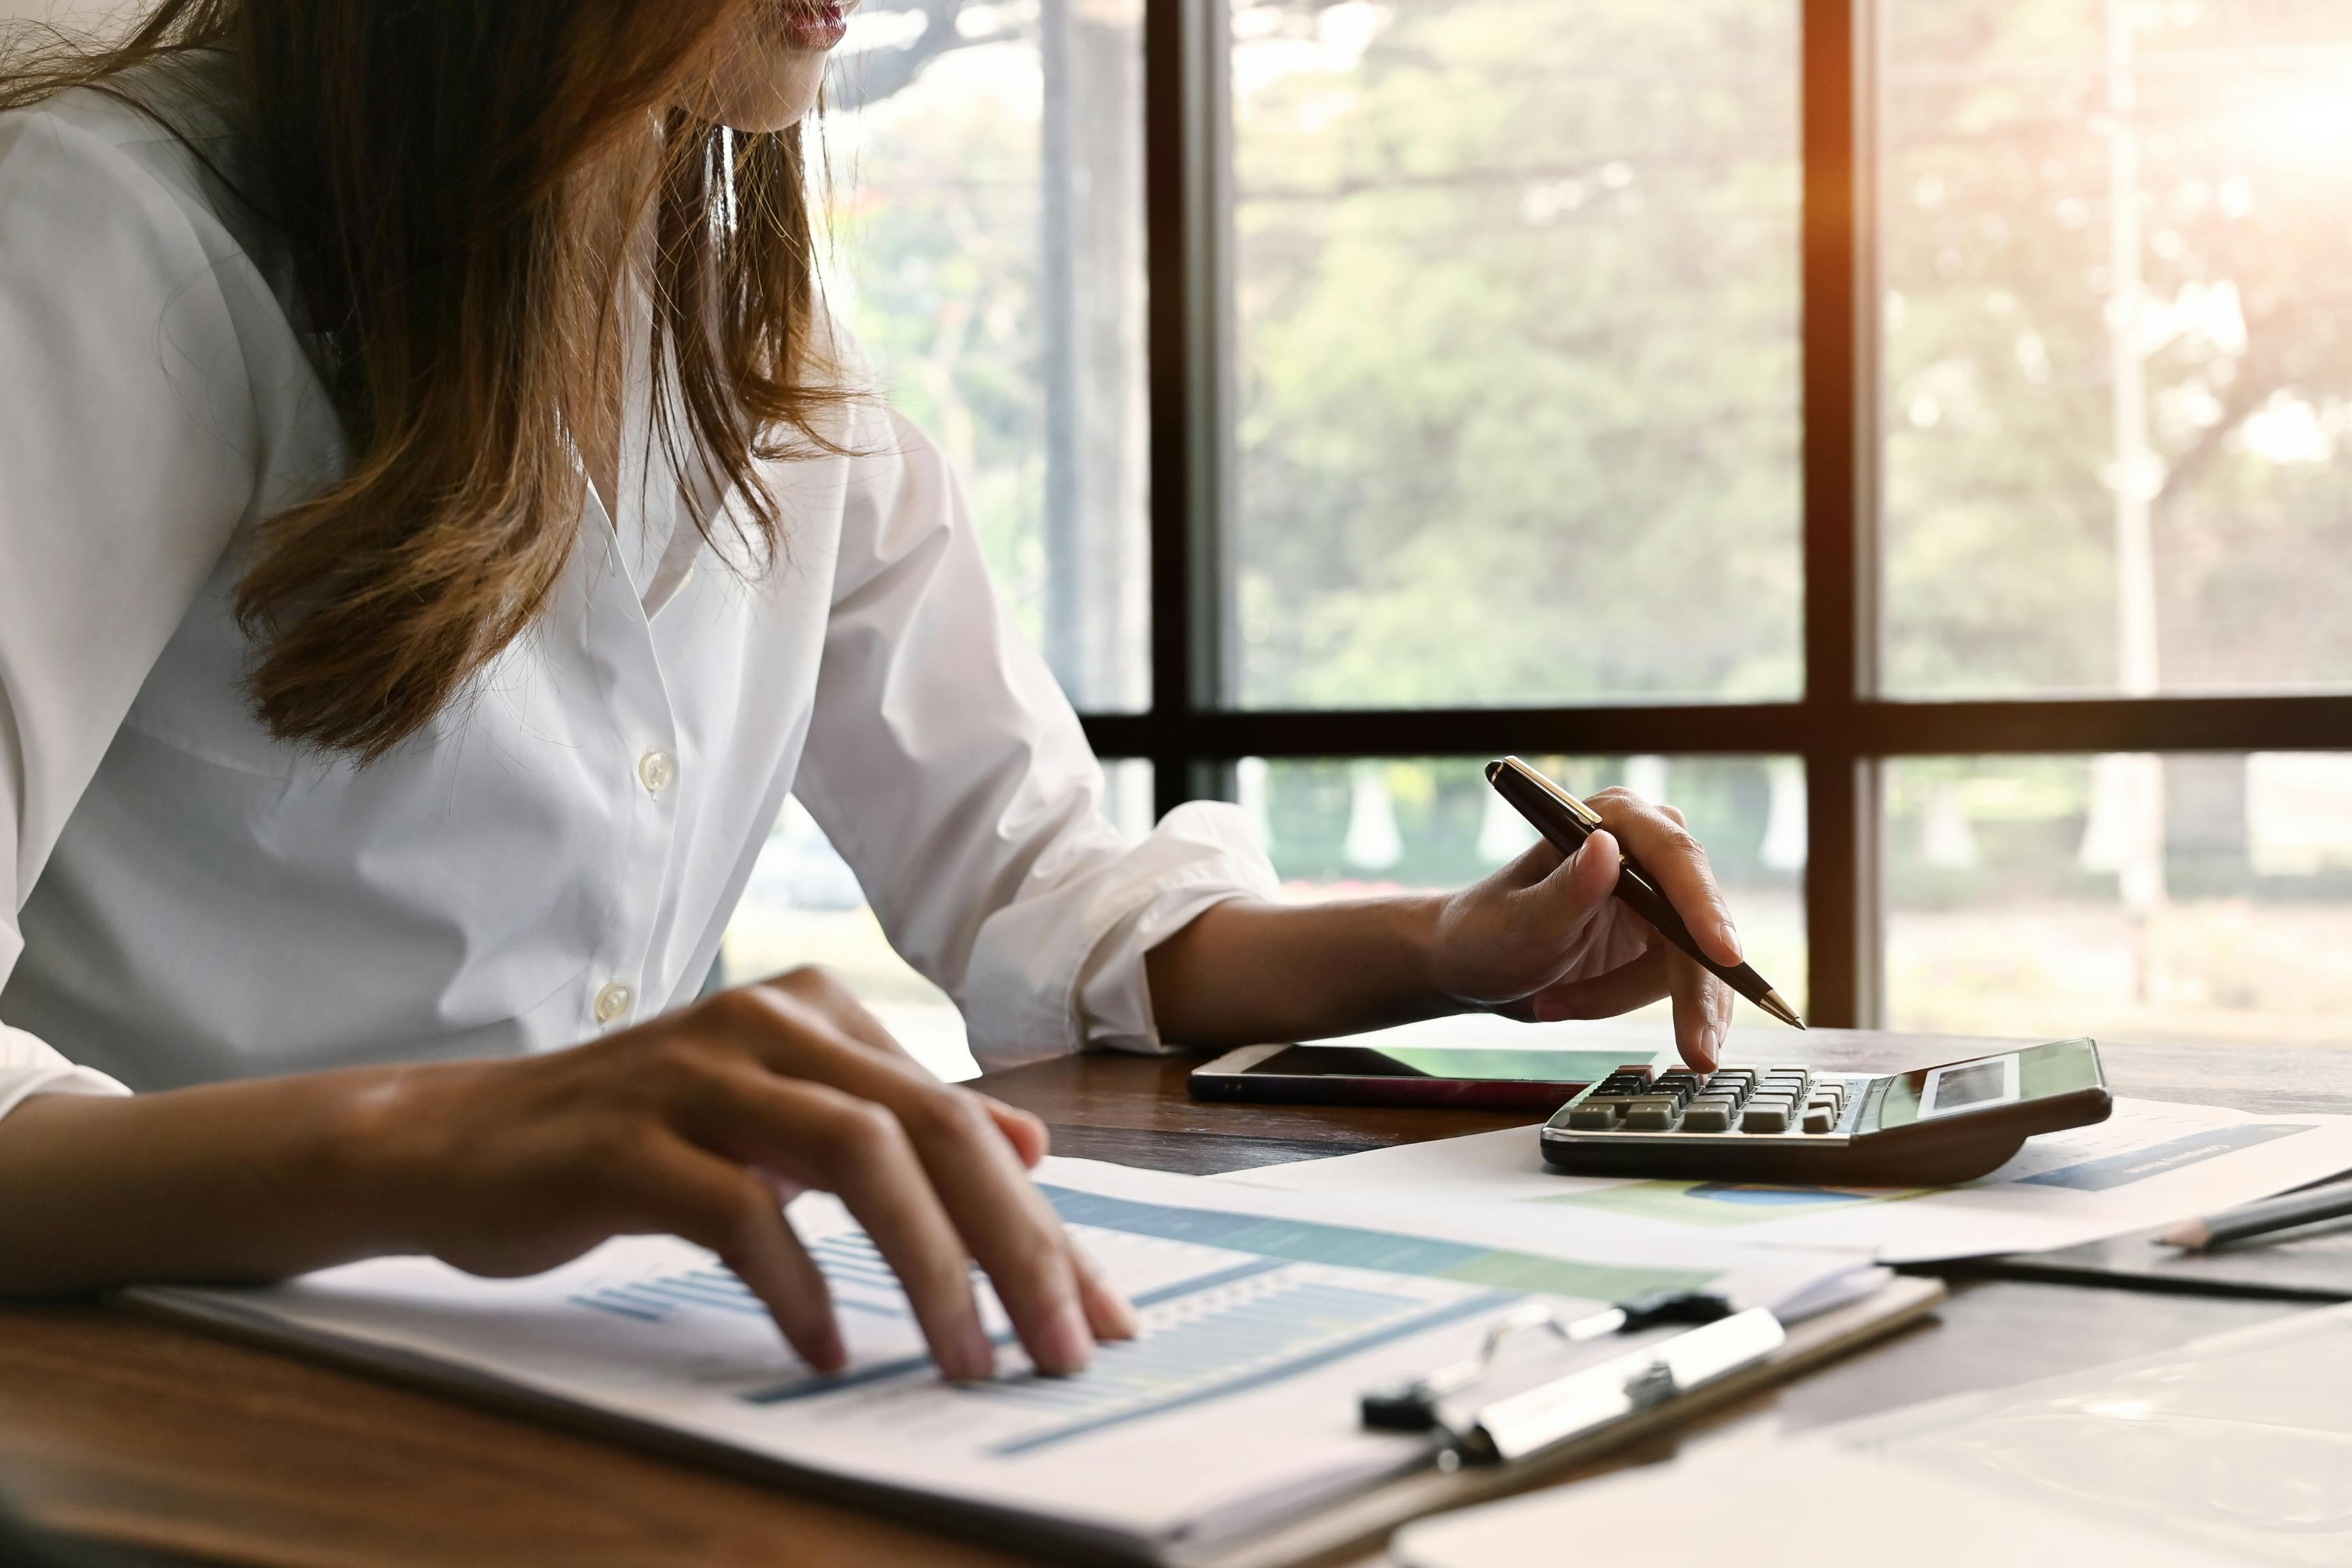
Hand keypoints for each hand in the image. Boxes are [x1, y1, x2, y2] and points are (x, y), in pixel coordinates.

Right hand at [340, 966, 1136, 1379]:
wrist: (451, 1142)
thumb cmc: (636, 1141)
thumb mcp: (781, 1121)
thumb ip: (896, 1124)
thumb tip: (1026, 1144)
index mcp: (819, 1014)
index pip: (963, 1122)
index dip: (1044, 1225)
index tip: (1098, 1317)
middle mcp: (770, 1023)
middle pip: (931, 1129)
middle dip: (1015, 1247)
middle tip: (1059, 1350)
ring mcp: (694, 1074)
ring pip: (856, 1155)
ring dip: (927, 1268)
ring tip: (964, 1359)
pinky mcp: (624, 1140)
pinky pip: (737, 1210)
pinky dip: (795, 1286)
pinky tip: (824, 1352)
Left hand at [1425, 787, 1743, 1069]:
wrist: (1473, 966)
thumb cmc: (1485, 933)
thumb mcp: (1519, 921)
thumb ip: (1565, 890)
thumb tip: (1606, 849)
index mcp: (1612, 820)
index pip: (1674, 858)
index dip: (1703, 907)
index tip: (1723, 954)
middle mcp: (1645, 849)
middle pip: (1698, 919)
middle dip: (1695, 989)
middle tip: (1698, 1051)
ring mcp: (1659, 896)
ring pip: (1693, 962)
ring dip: (1629, 997)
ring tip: (1558, 1004)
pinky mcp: (1662, 939)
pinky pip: (1681, 983)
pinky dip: (1640, 1008)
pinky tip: (1577, 1006)